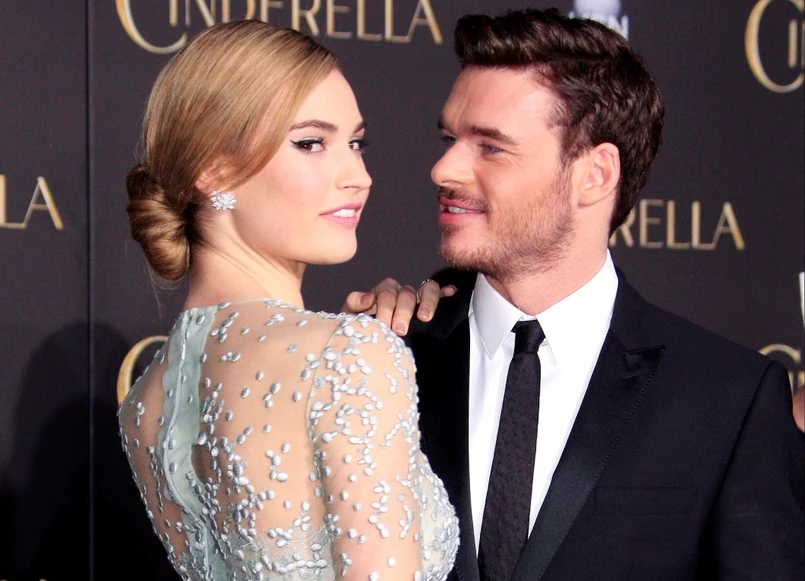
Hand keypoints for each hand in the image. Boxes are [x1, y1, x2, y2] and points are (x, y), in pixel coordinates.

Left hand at [342, 277, 456, 335]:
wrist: (362, 340)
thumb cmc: (357, 327)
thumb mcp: (349, 315)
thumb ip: (354, 304)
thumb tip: (369, 298)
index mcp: (381, 293)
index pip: (387, 292)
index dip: (385, 307)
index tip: (382, 325)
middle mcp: (399, 292)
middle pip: (406, 293)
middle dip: (402, 310)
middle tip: (398, 330)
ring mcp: (415, 298)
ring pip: (425, 289)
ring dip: (426, 301)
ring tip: (424, 317)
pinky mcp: (428, 306)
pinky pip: (438, 293)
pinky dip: (444, 291)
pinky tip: (451, 292)